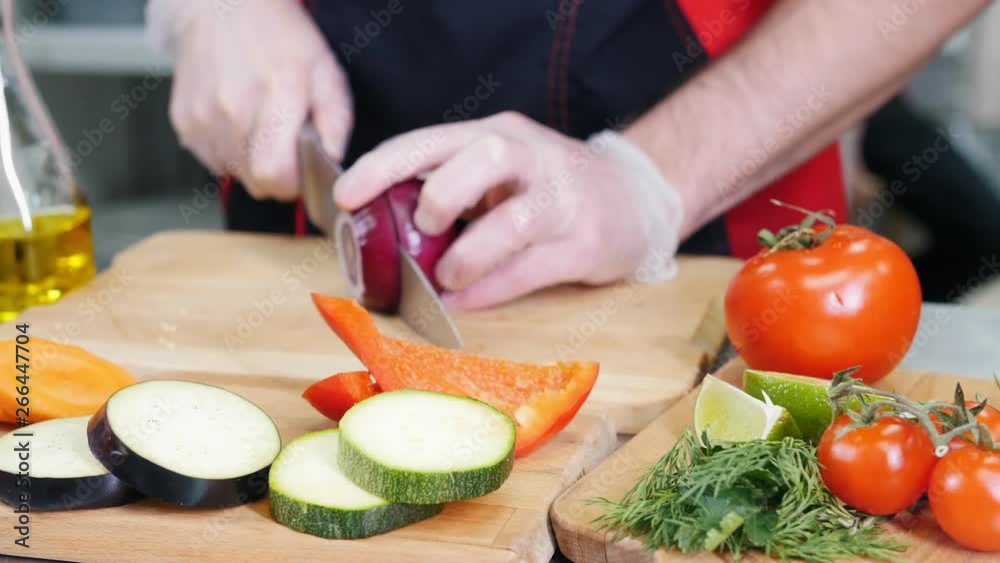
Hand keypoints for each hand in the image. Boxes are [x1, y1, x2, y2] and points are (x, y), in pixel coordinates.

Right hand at [151, 0, 351, 199]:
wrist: (223, 8)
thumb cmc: (280, 39)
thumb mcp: (326, 73)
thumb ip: (337, 125)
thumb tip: (333, 166)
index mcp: (278, 94)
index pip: (275, 174)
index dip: (294, 183)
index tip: (302, 170)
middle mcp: (234, 108)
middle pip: (257, 182)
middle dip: (277, 175)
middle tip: (285, 146)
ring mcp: (204, 116)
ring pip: (235, 175)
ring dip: (252, 163)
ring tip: (261, 128)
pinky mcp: (185, 121)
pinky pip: (213, 161)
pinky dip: (230, 152)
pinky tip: (239, 123)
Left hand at [334, 112, 682, 308]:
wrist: (636, 195)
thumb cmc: (549, 186)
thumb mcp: (502, 169)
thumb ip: (452, 185)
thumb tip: (383, 229)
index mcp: (498, 134)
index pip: (433, 140)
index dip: (384, 165)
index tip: (345, 196)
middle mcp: (532, 157)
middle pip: (485, 157)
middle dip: (441, 194)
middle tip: (423, 226)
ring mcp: (563, 199)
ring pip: (513, 220)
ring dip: (469, 255)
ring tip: (446, 279)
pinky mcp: (586, 242)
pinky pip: (533, 268)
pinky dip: (492, 290)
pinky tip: (466, 303)